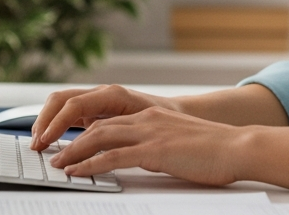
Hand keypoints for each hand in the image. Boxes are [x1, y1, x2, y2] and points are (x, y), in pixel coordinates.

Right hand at [31, 84, 175, 150]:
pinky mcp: (93, 110)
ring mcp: (95, 100)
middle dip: (44, 120)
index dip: (56, 122)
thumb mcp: (140, 125)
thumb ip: (116, 130)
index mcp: (112, 94)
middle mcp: (100, 93)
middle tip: (35, 144)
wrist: (176, 113)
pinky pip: (67, 113)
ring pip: (60, 104)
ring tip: (37, 143)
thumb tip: (93, 141)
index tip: (45, 140)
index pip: (74, 104)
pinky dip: (54, 124)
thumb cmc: (163, 119)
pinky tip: (49, 139)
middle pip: (60, 99)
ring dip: (46, 121)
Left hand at [49, 106, 249, 185]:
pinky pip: (113, 156)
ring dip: (73, 151)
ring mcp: (149, 132)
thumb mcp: (179, 143)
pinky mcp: (154, 150)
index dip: (83, 132)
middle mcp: (146, 119)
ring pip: (99, 137)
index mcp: (151, 116)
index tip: (67, 143)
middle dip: (70, 138)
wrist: (237, 147)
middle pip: (96, 125)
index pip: (108, 121)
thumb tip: (145, 159)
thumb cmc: (215, 150)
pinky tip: (76, 171)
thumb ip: (158, 146)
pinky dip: (90, 164)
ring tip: (57, 164)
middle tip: (51, 152)